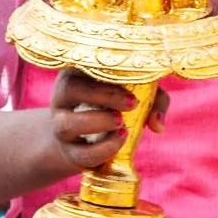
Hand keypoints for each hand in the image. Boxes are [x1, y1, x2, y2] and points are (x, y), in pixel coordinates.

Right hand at [45, 69, 169, 173]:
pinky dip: (103, 149)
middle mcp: (62, 98)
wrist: (82, 142)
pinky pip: (81, 153)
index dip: (107, 73)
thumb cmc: (113, 109)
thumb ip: (153, 100)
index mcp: (77, 74)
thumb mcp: (135, 95)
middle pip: (70, 89)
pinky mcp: (68, 153)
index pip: (82, 64)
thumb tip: (157, 124)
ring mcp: (60, 126)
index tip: (132, 87)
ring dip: (98, 122)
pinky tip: (121, 140)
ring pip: (67, 124)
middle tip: (132, 104)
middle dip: (103, 95)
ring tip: (122, 125)